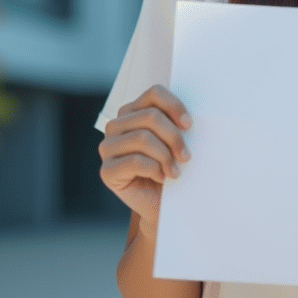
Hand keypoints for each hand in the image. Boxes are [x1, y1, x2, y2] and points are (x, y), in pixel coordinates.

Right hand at [98, 85, 192, 237]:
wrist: (165, 203)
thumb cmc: (172, 167)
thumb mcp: (176, 141)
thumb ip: (177, 123)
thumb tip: (189, 118)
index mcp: (133, 111)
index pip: (154, 93)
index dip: (174, 106)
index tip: (190, 124)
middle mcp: (116, 126)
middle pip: (151, 117)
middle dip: (174, 137)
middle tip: (186, 156)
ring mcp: (108, 148)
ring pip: (143, 138)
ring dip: (166, 155)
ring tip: (176, 170)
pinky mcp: (107, 171)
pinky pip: (135, 161)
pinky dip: (154, 169)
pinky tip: (161, 177)